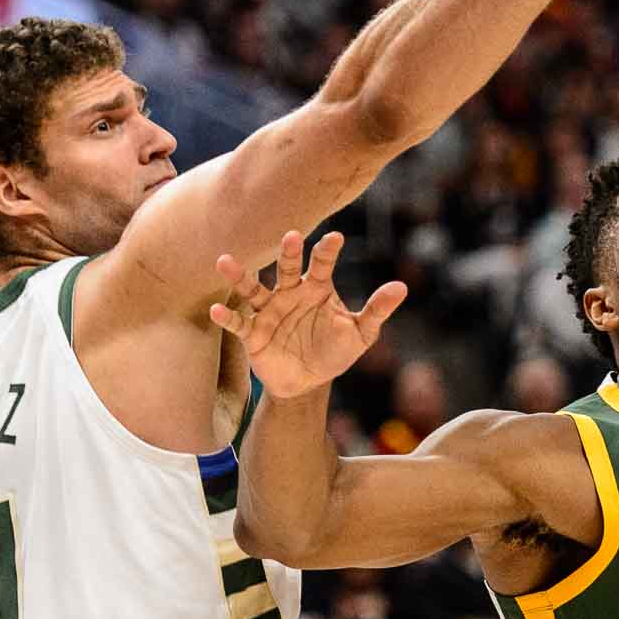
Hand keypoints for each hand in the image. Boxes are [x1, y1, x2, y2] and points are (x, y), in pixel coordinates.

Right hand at [209, 231, 407, 399]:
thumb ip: (377, 310)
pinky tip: (216, 309)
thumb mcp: (361, 333)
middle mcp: (290, 293)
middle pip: (286, 269)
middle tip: (291, 236)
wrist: (308, 381)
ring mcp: (268, 311)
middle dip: (288, 253)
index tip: (335, 237)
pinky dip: (227, 317)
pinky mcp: (253, 334)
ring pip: (252, 289)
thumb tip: (402, 286)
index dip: (327, 251)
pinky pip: (238, 323)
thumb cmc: (334, 350)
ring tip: (225, 261)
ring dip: (240, 276)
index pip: (322, 264)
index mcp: (317, 288)